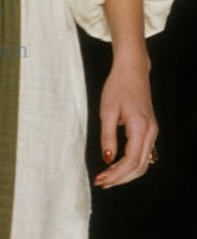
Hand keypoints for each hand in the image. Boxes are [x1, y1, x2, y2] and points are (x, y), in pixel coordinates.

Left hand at [93, 58, 157, 188]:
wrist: (132, 70)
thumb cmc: (118, 86)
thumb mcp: (107, 110)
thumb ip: (107, 135)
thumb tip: (108, 159)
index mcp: (141, 127)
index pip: (131, 161)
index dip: (116, 174)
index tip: (101, 179)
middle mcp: (151, 132)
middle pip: (140, 166)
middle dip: (121, 178)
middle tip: (102, 183)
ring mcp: (152, 131)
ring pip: (143, 162)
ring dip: (126, 174)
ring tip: (107, 178)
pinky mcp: (149, 129)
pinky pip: (143, 153)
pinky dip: (131, 164)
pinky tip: (117, 166)